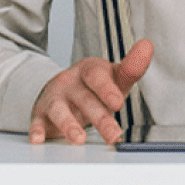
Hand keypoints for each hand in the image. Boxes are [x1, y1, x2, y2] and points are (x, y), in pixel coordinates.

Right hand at [28, 39, 152, 144]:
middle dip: (100, 118)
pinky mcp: (41, 114)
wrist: (64, 89)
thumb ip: (132, 67)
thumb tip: (147, 46)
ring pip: (60, 110)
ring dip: (68, 125)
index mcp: (90, 70)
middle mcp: (71, 81)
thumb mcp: (114, 77)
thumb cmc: (95, 87)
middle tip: (113, 134)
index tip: (118, 104)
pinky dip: (37, 130)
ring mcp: (55, 97)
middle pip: (85, 100)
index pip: (98, 77)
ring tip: (79, 139)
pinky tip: (39, 138)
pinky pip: (38, 122)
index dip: (107, 90)